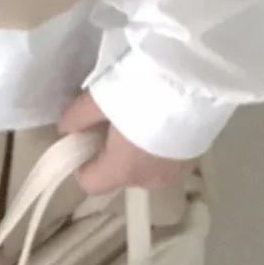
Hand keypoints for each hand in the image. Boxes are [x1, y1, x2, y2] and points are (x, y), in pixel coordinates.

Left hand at [59, 91, 198, 195]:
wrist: (198, 80)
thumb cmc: (144, 91)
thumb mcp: (101, 97)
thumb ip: (78, 116)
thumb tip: (65, 128)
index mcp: (122, 170)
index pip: (89, 183)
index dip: (81, 161)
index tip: (84, 134)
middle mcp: (149, 181)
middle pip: (118, 174)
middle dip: (111, 152)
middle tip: (114, 116)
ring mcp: (176, 173)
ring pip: (144, 167)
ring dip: (138, 149)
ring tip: (144, 114)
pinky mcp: (195, 160)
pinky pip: (166, 159)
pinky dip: (160, 145)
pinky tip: (165, 116)